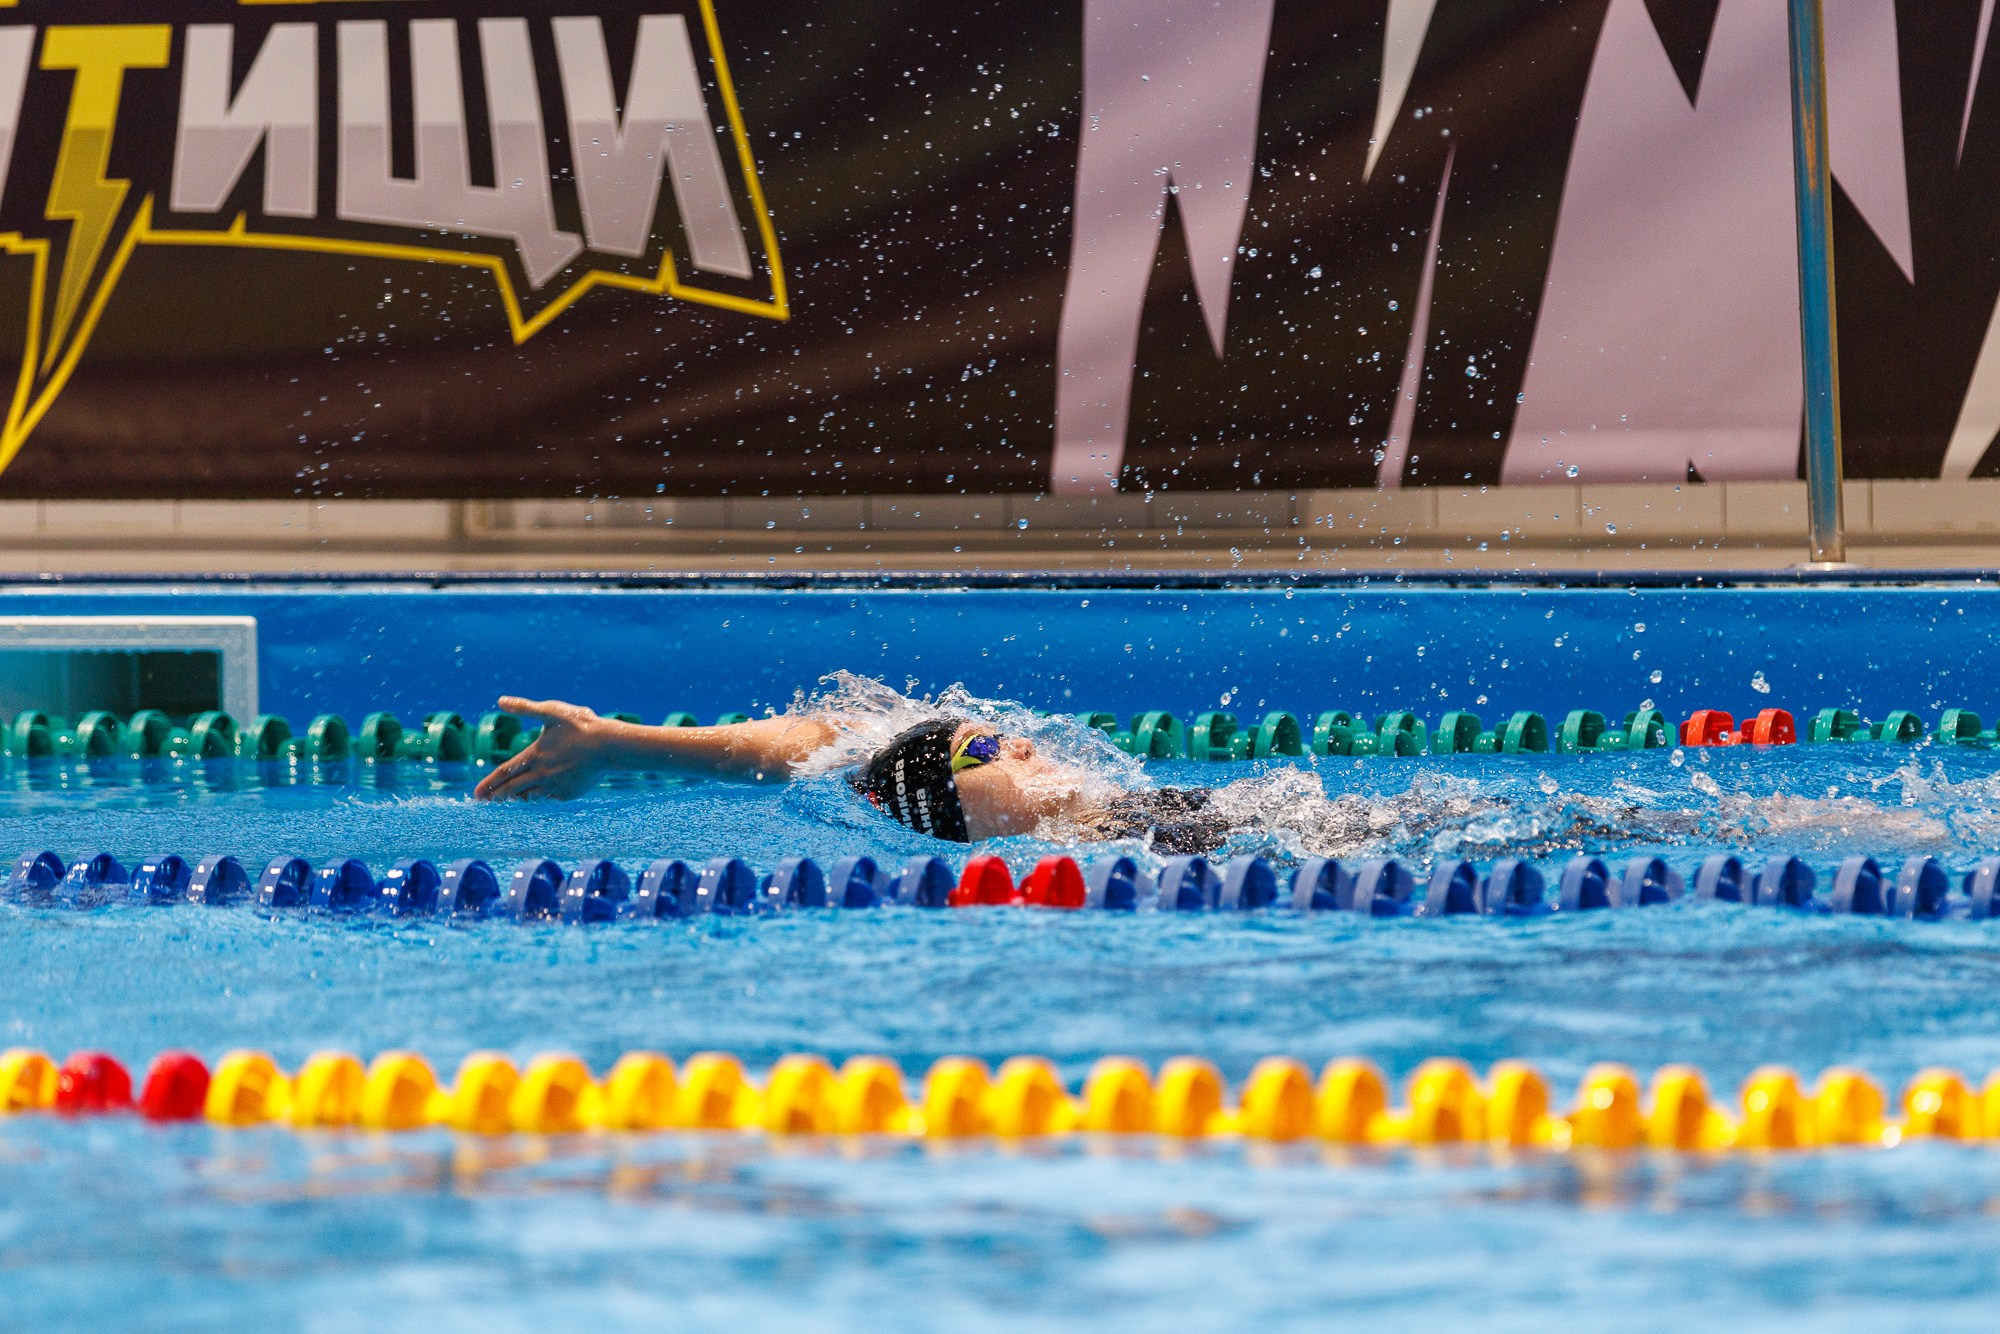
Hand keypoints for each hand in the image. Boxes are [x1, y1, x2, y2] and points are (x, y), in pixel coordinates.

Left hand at [473, 697, 609, 799]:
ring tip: (512, 796)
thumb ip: (524, 707)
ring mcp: (555, 786)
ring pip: (530, 795)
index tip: (476, 794)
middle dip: (497, 796)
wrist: (609, 746)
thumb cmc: (580, 725)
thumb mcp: (551, 712)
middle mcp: (541, 775)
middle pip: (512, 790)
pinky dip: (543, 793)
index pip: (503, 773)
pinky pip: (550, 796)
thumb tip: (500, 700)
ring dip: (518, 796)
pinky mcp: (568, 793)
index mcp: (533, 756)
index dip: (488, 784)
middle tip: (486, 800)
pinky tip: (542, 789)